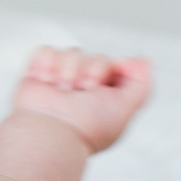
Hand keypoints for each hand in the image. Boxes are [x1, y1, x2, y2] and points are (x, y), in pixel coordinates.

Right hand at [11, 47, 150, 153]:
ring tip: (62, 91)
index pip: (114, 65)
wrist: (52, 130)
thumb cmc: (88, 126)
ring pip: (72, 52)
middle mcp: (84, 86)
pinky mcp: (38, 72)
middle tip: (81, 92)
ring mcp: (60, 78)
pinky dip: (47, 65)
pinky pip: (47, 51)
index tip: (102, 86)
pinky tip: (47, 83)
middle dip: (90, 71)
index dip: (110, 70)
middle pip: (95, 56)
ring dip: (68, 70)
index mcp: (105, 95)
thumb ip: (142, 83)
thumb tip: (142, 59)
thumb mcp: (126, 107)